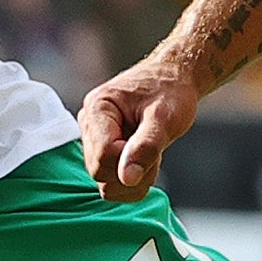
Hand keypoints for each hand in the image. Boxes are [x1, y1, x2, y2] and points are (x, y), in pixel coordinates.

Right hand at [78, 58, 203, 200]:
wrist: (173, 79)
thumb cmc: (170, 92)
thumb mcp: (165, 118)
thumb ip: (146, 147)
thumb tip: (127, 179)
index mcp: (98, 108)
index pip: (103, 156)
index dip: (130, 160)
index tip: (153, 144)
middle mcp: (88, 123)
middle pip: (100, 172)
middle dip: (132, 170)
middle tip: (155, 148)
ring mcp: (92, 138)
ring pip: (105, 181)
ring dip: (134, 176)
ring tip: (151, 151)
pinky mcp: (101, 149)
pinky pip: (111, 180)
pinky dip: (133, 177)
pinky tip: (145, 156)